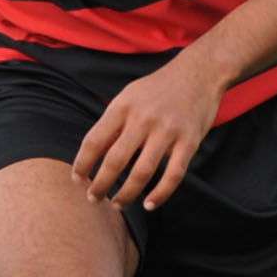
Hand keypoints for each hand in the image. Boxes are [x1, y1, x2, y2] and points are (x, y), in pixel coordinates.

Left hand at [72, 49, 220, 211]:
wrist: (199, 72)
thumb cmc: (158, 88)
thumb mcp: (129, 96)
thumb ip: (113, 123)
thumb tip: (93, 154)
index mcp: (123, 107)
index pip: (94, 141)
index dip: (82, 164)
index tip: (77, 180)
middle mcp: (143, 119)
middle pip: (115, 160)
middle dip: (100, 185)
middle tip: (93, 198)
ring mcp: (167, 131)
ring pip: (142, 172)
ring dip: (126, 194)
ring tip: (117, 204)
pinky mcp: (190, 141)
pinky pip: (173, 174)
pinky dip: (161, 194)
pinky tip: (149, 204)